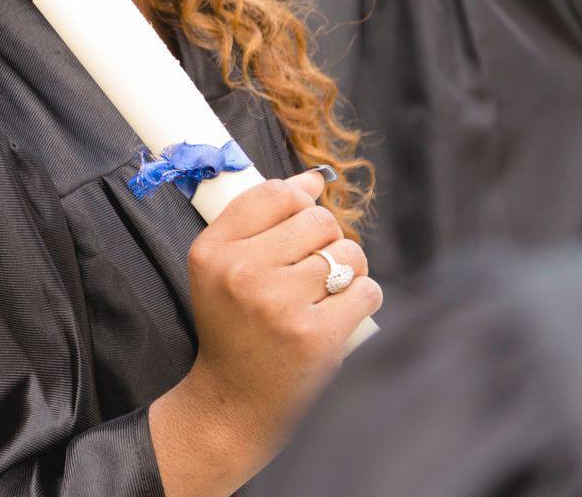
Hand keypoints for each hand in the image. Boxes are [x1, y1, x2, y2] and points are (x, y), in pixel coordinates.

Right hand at [149, 169, 381, 495]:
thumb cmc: (234, 327)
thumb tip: (312, 180)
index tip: (302, 219)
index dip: (300, 201)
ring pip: (348, 253)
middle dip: (327, 240)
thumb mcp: (220, 269)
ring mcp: (279, 305)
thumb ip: (258, 220)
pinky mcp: (315, 336)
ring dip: (349, 270)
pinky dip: (363, 300)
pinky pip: (367, 290)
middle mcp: (242, 273)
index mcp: (213, 251)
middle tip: (312, 270)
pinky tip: (340, 314)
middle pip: (319, 220)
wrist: (235, 401)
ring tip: (327, 293)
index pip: (275, 194)